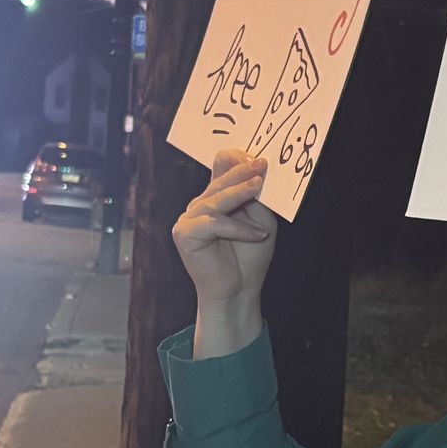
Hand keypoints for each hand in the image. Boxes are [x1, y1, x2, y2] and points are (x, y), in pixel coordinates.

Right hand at [174, 150, 276, 357]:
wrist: (239, 290)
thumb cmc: (250, 255)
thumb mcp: (260, 218)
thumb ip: (255, 196)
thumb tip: (254, 167)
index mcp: (216, 197)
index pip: (221, 168)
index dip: (237, 159)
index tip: (260, 157)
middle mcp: (200, 204)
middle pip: (219, 180)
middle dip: (241, 171)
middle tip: (261, 164)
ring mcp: (190, 218)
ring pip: (216, 199)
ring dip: (240, 193)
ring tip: (259, 186)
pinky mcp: (185, 233)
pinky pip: (213, 223)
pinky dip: (237, 228)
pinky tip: (258, 235)